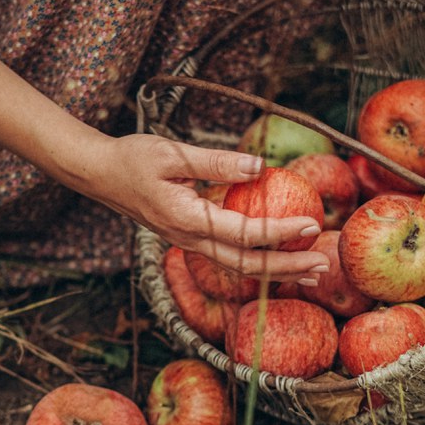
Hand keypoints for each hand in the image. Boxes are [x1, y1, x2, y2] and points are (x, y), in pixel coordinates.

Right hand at [89, 134, 329, 283]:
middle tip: (324, 265)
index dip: (280, 232)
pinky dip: (259, 262)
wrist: (100, 175)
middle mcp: (189, 239)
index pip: (243, 234)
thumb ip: (216, 162)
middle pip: (246, 266)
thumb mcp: (172, 153)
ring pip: (238, 267)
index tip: (312, 225)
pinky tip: (280, 257)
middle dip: (287, 268)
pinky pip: (230, 257)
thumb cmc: (133, 158)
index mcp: (187, 220)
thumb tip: (260, 166)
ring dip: (277, 272)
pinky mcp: (190, 238)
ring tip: (312, 271)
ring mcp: (189, 243)